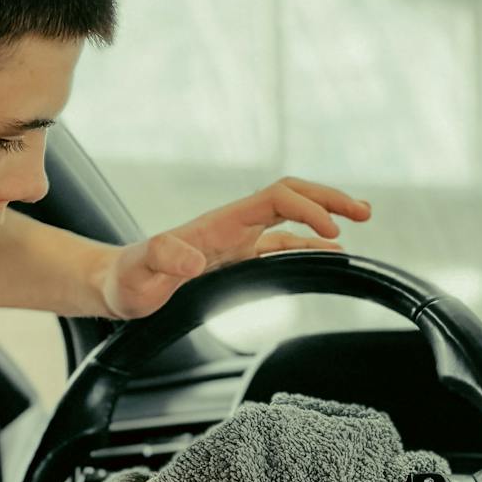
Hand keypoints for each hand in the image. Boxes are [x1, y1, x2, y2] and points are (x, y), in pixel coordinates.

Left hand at [95, 178, 371, 321]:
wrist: (116, 285)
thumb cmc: (127, 281)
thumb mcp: (139, 273)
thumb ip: (161, 260)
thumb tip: (192, 259)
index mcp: (220, 222)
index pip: (276, 199)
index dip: (308, 208)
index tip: (332, 233)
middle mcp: (234, 225)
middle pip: (291, 195)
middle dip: (328, 199)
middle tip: (364, 212)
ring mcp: (238, 240)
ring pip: (291, 217)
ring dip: (325, 215)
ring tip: (362, 220)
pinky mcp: (237, 258)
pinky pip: (282, 245)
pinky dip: (310, 245)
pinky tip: (331, 252)